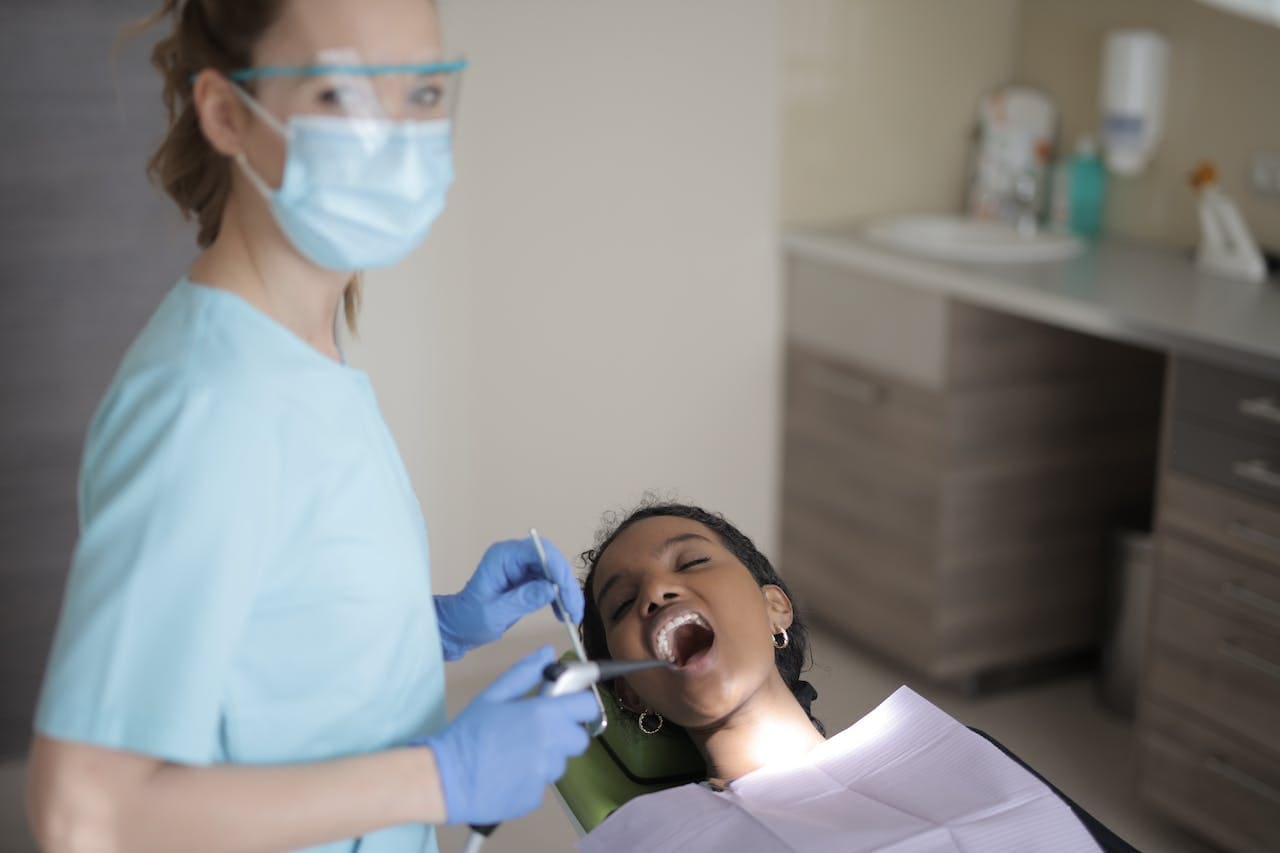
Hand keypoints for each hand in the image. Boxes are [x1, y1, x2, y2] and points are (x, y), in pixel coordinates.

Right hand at [423, 646, 598, 824]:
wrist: (443, 779)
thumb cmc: (467, 733)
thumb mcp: (493, 696)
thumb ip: (525, 673)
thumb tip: (548, 653)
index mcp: (544, 715)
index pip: (587, 707)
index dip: (580, 706)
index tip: (568, 707)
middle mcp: (551, 745)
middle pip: (579, 739)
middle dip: (564, 735)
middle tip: (537, 732)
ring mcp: (544, 774)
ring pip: (558, 763)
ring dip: (544, 759)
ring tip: (513, 755)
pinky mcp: (534, 798)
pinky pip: (540, 784)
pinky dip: (528, 780)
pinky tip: (506, 775)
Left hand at [435, 535, 584, 660]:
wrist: (458, 627)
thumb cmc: (469, 619)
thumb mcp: (495, 613)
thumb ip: (523, 599)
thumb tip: (552, 589)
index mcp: (503, 557)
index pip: (540, 552)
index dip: (559, 570)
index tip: (568, 597)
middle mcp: (515, 557)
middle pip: (552, 560)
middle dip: (567, 584)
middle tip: (575, 611)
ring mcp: (522, 567)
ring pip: (555, 572)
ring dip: (567, 592)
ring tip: (572, 616)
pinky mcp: (527, 579)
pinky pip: (551, 582)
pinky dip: (560, 597)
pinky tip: (562, 614)